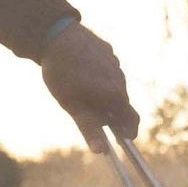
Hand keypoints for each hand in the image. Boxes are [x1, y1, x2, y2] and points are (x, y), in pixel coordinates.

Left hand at [41, 23, 138, 153]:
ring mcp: (115, 64)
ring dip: (105, 95)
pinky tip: (82, 73)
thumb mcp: (72, 106)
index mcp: (114, 95)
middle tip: (89, 115)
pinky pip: (109, 71)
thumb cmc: (62, 74)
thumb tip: (101, 151)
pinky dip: (101, 78)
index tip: (120, 140)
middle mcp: (120, 79)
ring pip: (115, 87)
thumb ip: (89, 128)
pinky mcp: (108, 52)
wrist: (55, 35)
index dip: (128, 133)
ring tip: (81, 91)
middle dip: (110, 113)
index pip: (132, 121)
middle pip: (122, 105)